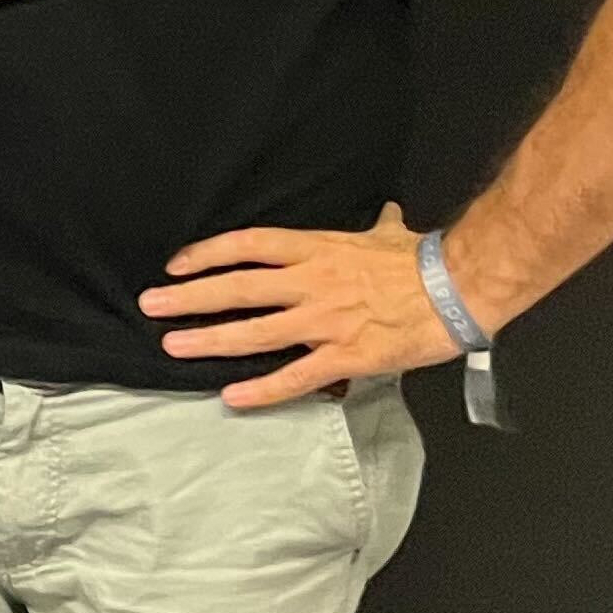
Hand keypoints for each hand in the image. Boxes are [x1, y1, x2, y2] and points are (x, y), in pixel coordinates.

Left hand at [143, 204, 466, 409]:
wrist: (459, 289)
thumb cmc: (424, 261)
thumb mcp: (392, 234)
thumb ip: (379, 227)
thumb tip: (385, 214)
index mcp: (317, 251)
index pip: (248, 247)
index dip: (207, 255)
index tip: (177, 265)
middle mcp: (311, 284)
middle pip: (238, 289)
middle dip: (191, 298)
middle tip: (152, 305)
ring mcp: (325, 321)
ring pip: (256, 332)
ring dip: (212, 340)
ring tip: (174, 345)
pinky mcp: (346, 356)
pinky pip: (297, 376)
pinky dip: (264, 389)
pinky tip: (233, 398)